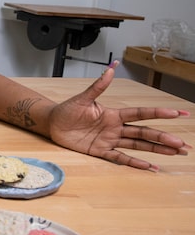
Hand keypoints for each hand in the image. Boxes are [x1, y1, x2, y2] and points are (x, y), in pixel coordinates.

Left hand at [48, 62, 190, 169]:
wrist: (53, 123)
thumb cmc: (67, 109)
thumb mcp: (83, 98)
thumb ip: (98, 86)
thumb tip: (111, 68)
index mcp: (113, 114)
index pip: (140, 114)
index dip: (159, 114)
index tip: (177, 113)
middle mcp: (115, 128)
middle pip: (144, 133)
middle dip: (163, 138)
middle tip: (183, 144)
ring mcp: (109, 140)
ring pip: (137, 146)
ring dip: (156, 150)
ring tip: (175, 153)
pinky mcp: (99, 151)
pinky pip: (119, 158)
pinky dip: (134, 162)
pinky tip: (149, 166)